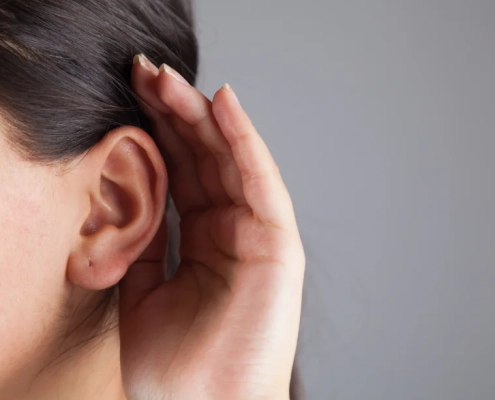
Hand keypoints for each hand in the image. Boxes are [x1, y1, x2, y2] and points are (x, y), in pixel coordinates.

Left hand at [118, 54, 305, 399]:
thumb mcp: (144, 285)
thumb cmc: (176, 360)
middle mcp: (232, 227)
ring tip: (172, 79)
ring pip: (232, 160)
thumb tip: (127, 192)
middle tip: (145, 73)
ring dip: (204, 116)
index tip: (129, 96)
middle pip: (205, 158)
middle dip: (176, 112)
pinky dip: (244, 142)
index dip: (156, 132)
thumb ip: (144, 237)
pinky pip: (261, 182)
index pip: (181, 171)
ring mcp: (258, 231)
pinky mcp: (279, 242)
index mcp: (203, 237)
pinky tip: (223, 105)